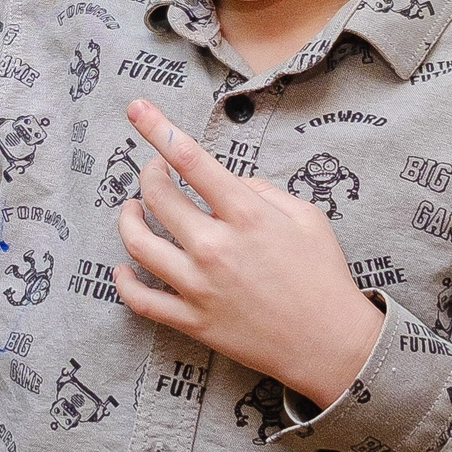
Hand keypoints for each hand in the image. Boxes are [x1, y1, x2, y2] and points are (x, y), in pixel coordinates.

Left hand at [112, 99, 382, 406]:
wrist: (329, 344)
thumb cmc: (322, 275)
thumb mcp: (306, 217)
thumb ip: (261, 191)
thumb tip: (227, 182)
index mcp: (246, 215)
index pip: (190, 159)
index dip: (157, 128)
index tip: (136, 108)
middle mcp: (216, 247)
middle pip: (157, 197)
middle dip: (149, 174)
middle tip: (153, 170)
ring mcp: (199, 286)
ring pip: (138, 244)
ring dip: (128, 220)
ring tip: (131, 209)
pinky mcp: (192, 321)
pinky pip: (141, 300)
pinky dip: (124, 281)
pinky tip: (122, 268)